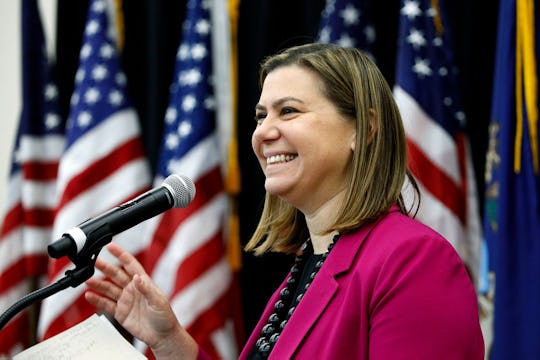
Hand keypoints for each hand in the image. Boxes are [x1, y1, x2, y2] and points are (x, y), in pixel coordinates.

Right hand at [84, 243, 197, 358]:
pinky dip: (97, 299)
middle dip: (105, 267)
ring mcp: (125, 300)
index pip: (130, 265)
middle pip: (116, 275)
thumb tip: (136, 277)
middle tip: (94, 261)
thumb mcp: (158, 301)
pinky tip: (89, 295)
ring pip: (109, 288)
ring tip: (87, 280)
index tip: (111, 247)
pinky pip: (106, 304)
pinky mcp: (120, 312)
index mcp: (143, 282)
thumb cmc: (165, 317)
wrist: (162, 336)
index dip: (121, 255)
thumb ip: (147, 289)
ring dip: (98, 284)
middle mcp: (132, 289)